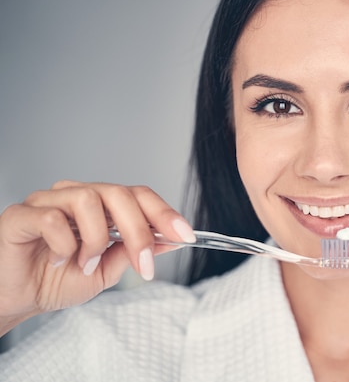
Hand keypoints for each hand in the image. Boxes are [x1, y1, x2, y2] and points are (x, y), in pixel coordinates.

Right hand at [0, 180, 194, 333]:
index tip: (186, 236)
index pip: (138, 195)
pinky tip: (59, 260)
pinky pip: (52, 218)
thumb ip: (134, 252)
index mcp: (100, 206)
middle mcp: (76, 196)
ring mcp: (48, 201)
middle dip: (139, 231)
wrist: (16, 300)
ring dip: (97, 239)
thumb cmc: (55, 281)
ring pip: (89, 199)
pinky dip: (64, 245)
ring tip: (86, 263)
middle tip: (144, 265)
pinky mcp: (21, 214)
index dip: (165, 213)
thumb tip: (171, 240)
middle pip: (119, 193)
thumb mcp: (106, 272)